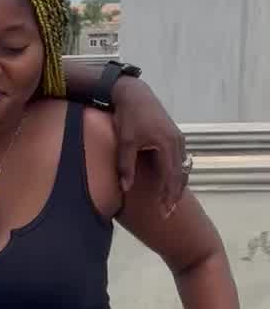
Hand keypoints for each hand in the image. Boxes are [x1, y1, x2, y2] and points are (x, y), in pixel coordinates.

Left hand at [112, 77, 189, 216]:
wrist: (135, 94)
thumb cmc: (129, 116)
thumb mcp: (126, 141)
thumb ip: (126, 166)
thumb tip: (126, 188)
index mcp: (168, 143)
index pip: (171, 177)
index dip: (167, 196)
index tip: (163, 212)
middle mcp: (178, 142)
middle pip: (180, 175)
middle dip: (174, 195)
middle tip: (167, 213)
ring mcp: (179, 139)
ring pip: (182, 168)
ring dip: (176, 185)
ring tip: (169, 202)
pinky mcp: (175, 137)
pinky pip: (179, 160)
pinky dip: (176, 174)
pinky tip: (169, 184)